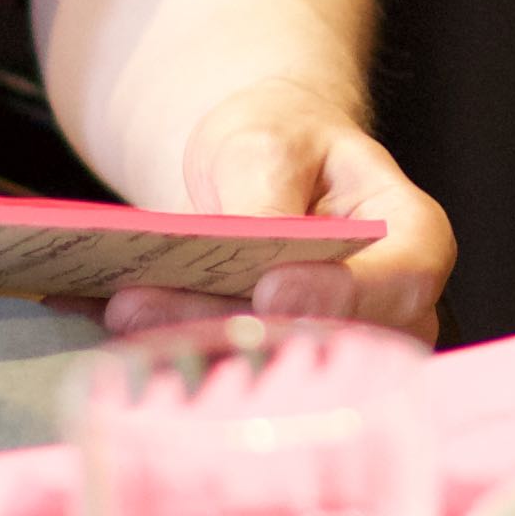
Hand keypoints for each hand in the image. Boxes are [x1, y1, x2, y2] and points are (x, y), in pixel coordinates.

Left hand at [97, 77, 452, 344]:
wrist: (260, 168)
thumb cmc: (284, 142)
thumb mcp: (272, 141)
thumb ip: (266, 197)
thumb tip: (249, 249)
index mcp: (412, 240)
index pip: (404, 279)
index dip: (343, 295)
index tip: (271, 292)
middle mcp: (389, 313)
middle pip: (328, 338)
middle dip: (229, 326)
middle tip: (143, 303)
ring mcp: (332, 352)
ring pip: (271, 368)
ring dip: (187, 344)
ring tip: (119, 307)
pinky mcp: (272, 372)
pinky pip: (227, 374)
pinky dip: (164, 348)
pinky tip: (102, 316)